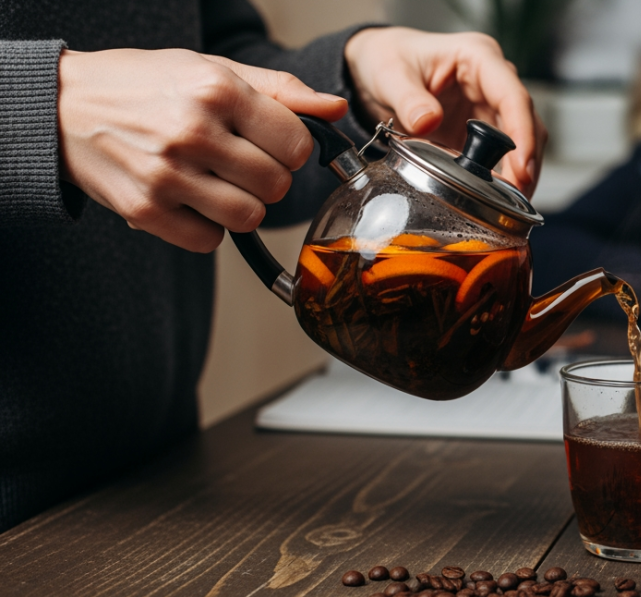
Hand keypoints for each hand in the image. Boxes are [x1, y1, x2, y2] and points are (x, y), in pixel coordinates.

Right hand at [58, 49, 347, 251]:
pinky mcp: (145, 210)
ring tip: (216, 182)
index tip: (271, 143)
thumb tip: (335, 110)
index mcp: (217, 90)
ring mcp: (167, 174)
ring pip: (248, 217)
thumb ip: (280, 91)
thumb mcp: (212, 69)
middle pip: (277, 185)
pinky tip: (190, 200)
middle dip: (268, 178)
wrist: (63, 105)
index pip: (296, 144)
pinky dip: (208, 228)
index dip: (291, 148)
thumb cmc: (145, 85)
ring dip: (241, 206)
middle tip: (241, 163)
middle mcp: (193, 131)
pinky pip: (209, 241)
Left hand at [344, 28, 545, 196]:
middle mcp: (492, 81)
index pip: (513, 96)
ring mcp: (490, 106)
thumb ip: (407, 98)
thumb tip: (427, 121)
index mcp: (478, 57)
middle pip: (527, 122)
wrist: (378, 66)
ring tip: (509, 207)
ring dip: (519, 174)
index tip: (522, 167)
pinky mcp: (483, 129)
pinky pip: (502, 155)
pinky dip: (502, 177)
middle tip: (516, 200)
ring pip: (522, 141)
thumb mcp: (389, 74)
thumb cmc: (389, 58)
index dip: (523, 134)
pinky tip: (496, 199)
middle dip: (526, 162)